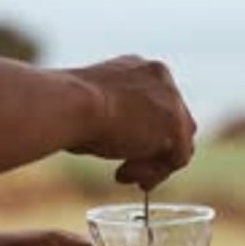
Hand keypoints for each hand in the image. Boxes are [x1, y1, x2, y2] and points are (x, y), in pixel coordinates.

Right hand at [67, 55, 195, 189]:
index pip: (157, 105)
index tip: (121, 152)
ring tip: (122, 176)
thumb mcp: (90, 106)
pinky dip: (154, 173)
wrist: (68, 104)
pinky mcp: (176, 125)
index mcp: (139, 69)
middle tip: (125, 172)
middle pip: (173, 124)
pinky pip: (177, 159)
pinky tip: (123, 175)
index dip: (142, 134)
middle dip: (151, 152)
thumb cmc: (65, 108)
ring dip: (152, 166)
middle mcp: (161, 78)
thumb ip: (112, 117)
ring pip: (179, 144)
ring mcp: (172, 101)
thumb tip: (115, 140)